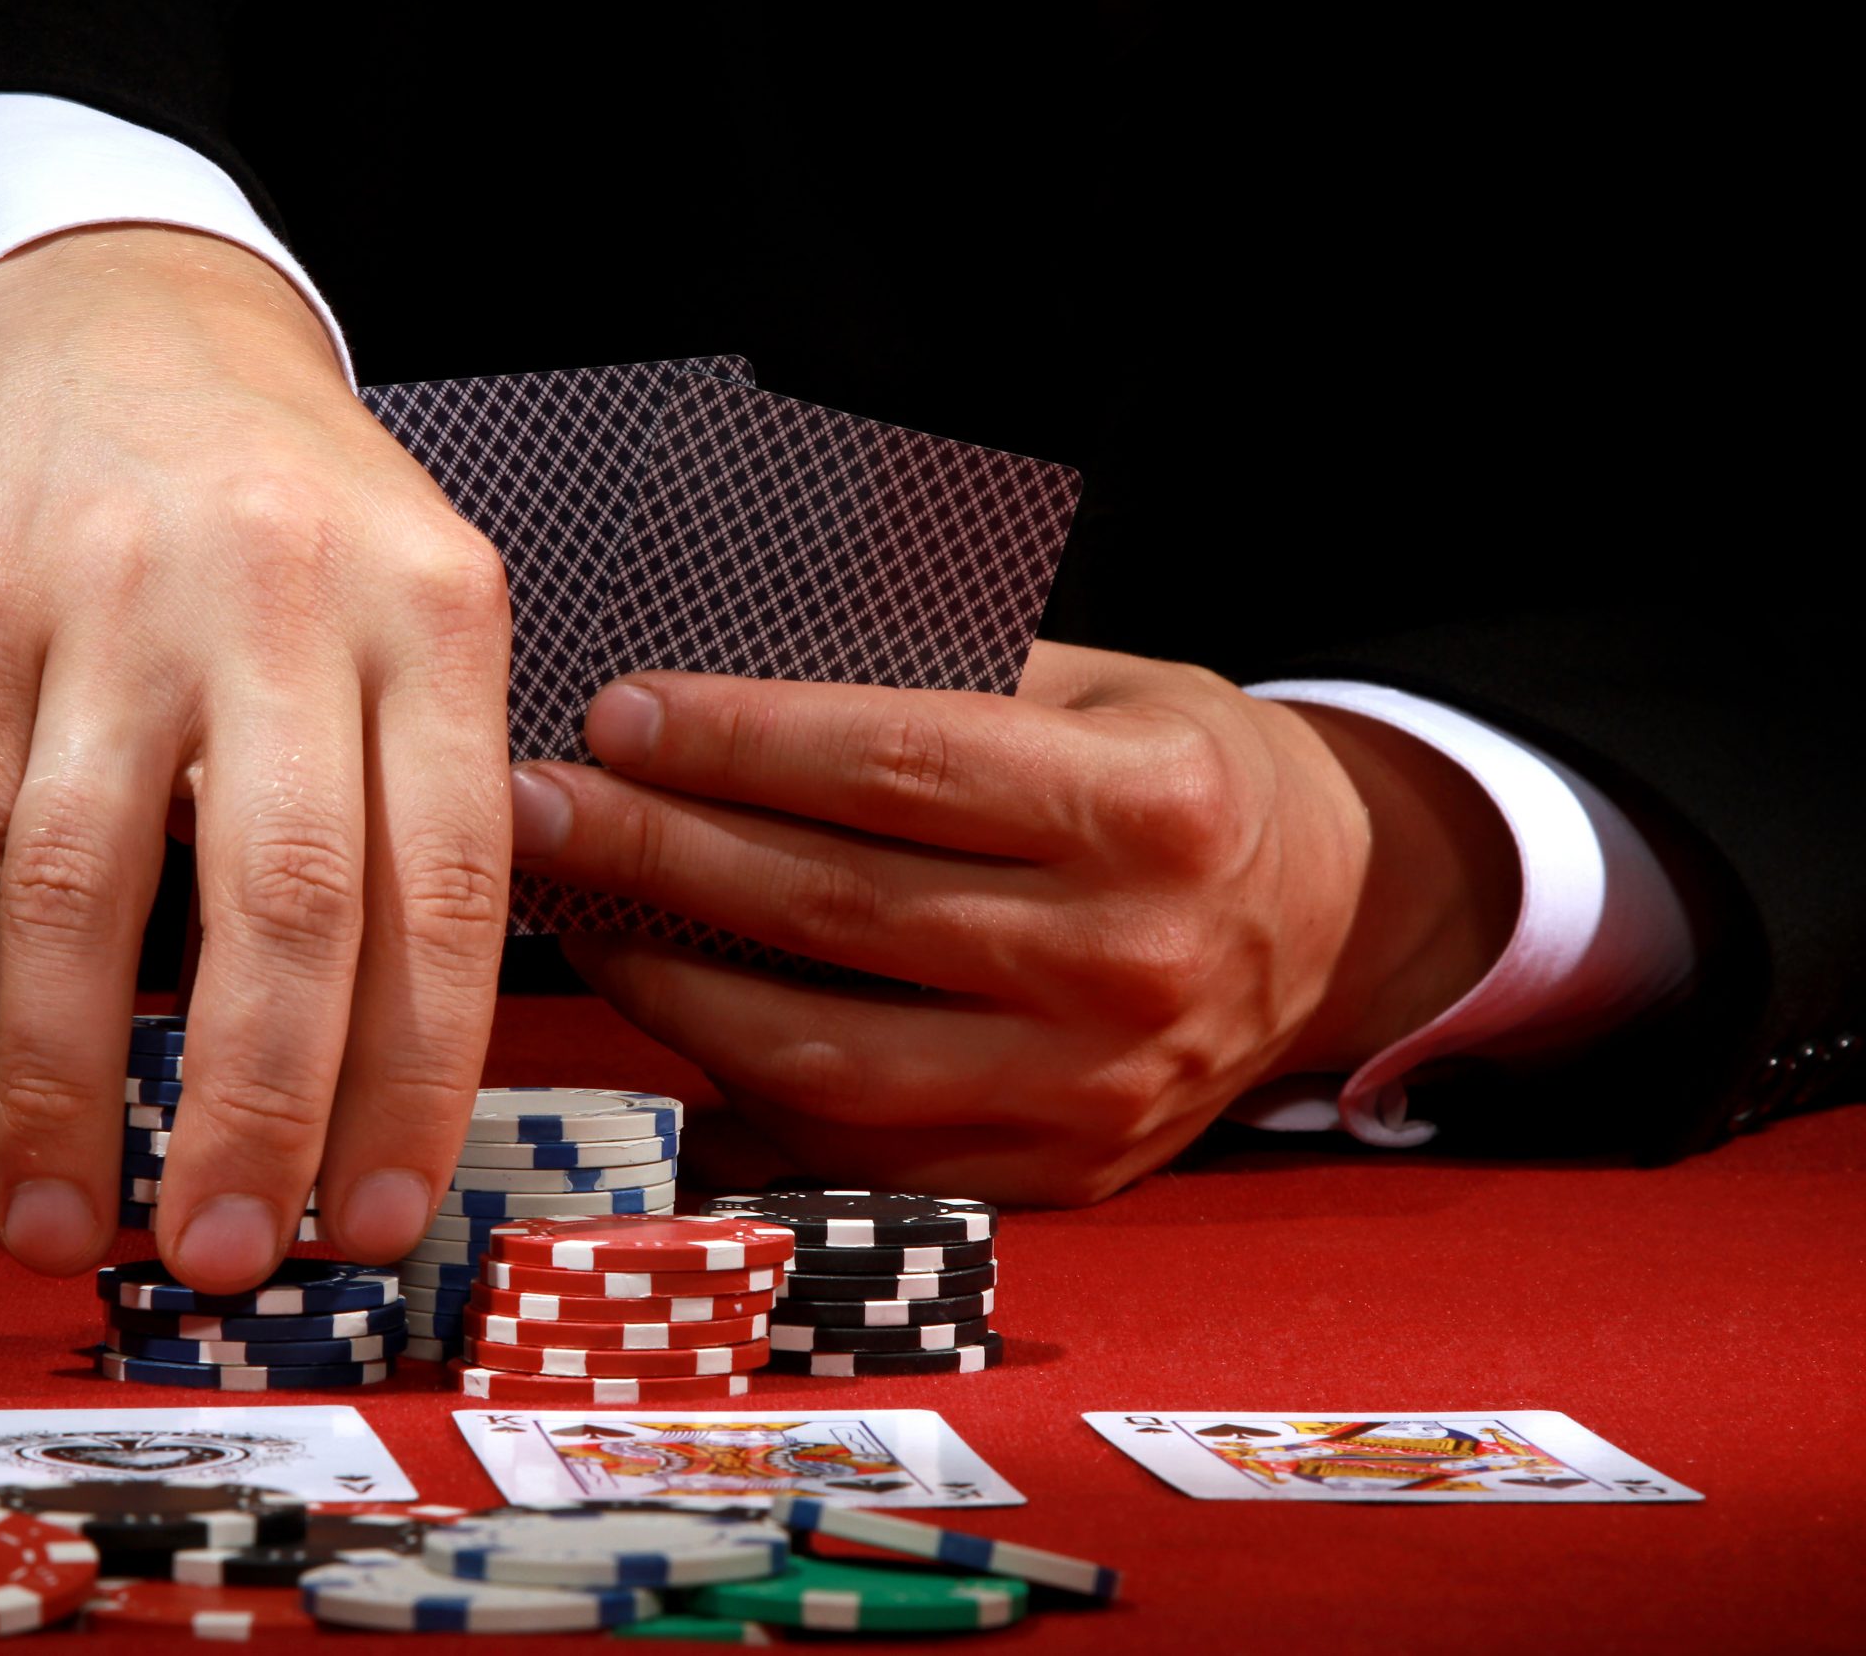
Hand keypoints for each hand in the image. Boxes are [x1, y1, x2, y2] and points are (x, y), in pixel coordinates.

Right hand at [0, 226, 510, 1284]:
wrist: (114, 316)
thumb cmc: (283, 511)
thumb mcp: (406, 610)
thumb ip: (412, 806)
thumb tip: (395, 1074)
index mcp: (434, 612)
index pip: (450, 882)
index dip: (420, 1072)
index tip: (385, 1211)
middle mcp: (287, 598)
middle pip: (293, 897)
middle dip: (272, 1103)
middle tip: (247, 1252)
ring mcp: (120, 601)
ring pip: (102, 885)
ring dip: (93, 1086)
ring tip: (90, 1225)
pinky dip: (5, 1001)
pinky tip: (22, 1103)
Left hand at [509, 645, 1517, 1203]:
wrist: (1329, 925)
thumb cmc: (1184, 777)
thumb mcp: (1101, 686)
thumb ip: (938, 686)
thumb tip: (717, 692)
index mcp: (1153, 808)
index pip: (895, 768)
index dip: (737, 742)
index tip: (616, 715)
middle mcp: (1132, 965)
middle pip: (837, 911)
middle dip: (657, 853)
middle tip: (537, 810)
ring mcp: (1094, 1094)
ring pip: (824, 1059)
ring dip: (669, 989)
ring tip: (580, 920)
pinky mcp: (1058, 1178)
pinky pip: (856, 1154)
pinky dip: (740, 1094)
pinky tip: (664, 1027)